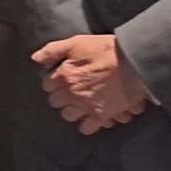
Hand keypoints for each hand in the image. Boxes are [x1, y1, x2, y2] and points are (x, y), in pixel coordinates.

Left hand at [33, 34, 149, 134]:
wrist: (135, 62)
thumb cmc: (106, 49)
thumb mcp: (77, 42)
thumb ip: (53, 50)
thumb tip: (35, 58)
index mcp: (64, 76)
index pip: (47, 85)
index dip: (54, 81)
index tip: (61, 79)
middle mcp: (72, 93)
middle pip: (56, 102)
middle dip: (61, 96)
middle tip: (71, 91)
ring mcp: (86, 106)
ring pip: (68, 115)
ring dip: (73, 110)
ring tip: (80, 104)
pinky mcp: (102, 115)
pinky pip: (87, 128)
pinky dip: (88, 124)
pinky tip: (91, 117)